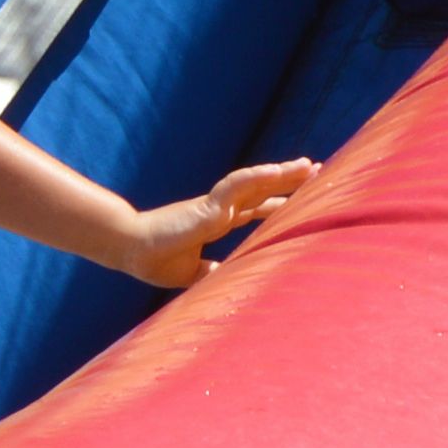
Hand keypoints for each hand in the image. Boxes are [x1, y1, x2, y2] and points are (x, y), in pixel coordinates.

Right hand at [113, 157, 313, 291]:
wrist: (130, 251)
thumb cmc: (154, 260)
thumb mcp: (194, 273)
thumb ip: (214, 273)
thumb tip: (233, 281)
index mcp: (216, 222)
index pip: (255, 208)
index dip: (278, 202)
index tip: (303, 197)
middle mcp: (219, 209)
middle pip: (261, 191)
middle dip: (289, 181)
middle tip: (317, 171)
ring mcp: (214, 205)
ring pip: (254, 182)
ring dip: (281, 174)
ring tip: (308, 166)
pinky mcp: (207, 206)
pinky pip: (236, 185)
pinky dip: (258, 177)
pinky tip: (277, 171)